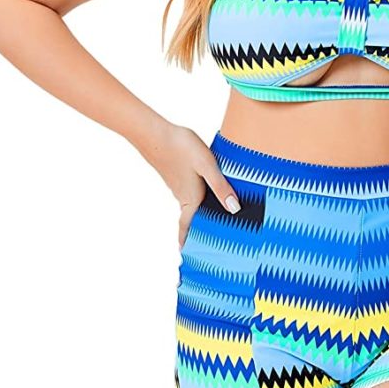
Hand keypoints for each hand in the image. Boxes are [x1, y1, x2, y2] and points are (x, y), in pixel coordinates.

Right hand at [131, 117, 240, 248]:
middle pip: (190, 218)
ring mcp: (177, 185)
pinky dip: (196, 200)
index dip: (187, 241)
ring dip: (197, 215)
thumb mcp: (207, 166)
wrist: (154, 132)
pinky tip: (205, 194)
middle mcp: (183, 195)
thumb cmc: (181, 147)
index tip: (186, 255)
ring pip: (190, 205)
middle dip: (196, 231)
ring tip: (210, 221)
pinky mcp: (176, 175)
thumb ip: (221, 187)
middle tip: (205, 243)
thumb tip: (235, 209)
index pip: (188, 226)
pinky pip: (188, 193)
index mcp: (191, 198)